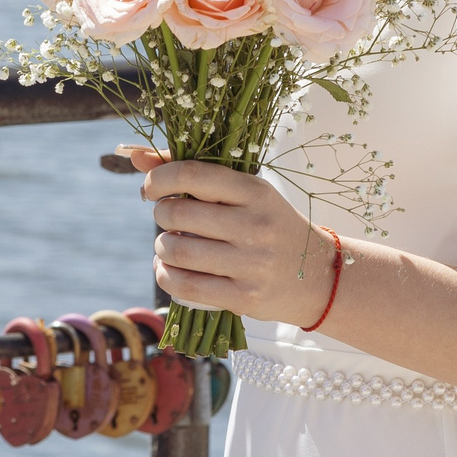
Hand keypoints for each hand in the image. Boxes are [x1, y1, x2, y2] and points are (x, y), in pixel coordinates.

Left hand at [130, 148, 328, 323]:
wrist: (319, 276)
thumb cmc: (270, 225)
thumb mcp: (244, 193)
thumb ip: (191, 173)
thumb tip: (136, 157)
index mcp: (254, 191)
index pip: (192, 175)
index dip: (159, 178)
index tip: (151, 189)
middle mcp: (254, 225)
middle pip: (178, 215)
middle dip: (160, 215)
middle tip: (167, 219)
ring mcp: (251, 264)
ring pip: (177, 251)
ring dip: (161, 247)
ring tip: (168, 245)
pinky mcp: (244, 298)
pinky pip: (185, 286)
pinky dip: (165, 276)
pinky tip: (167, 270)